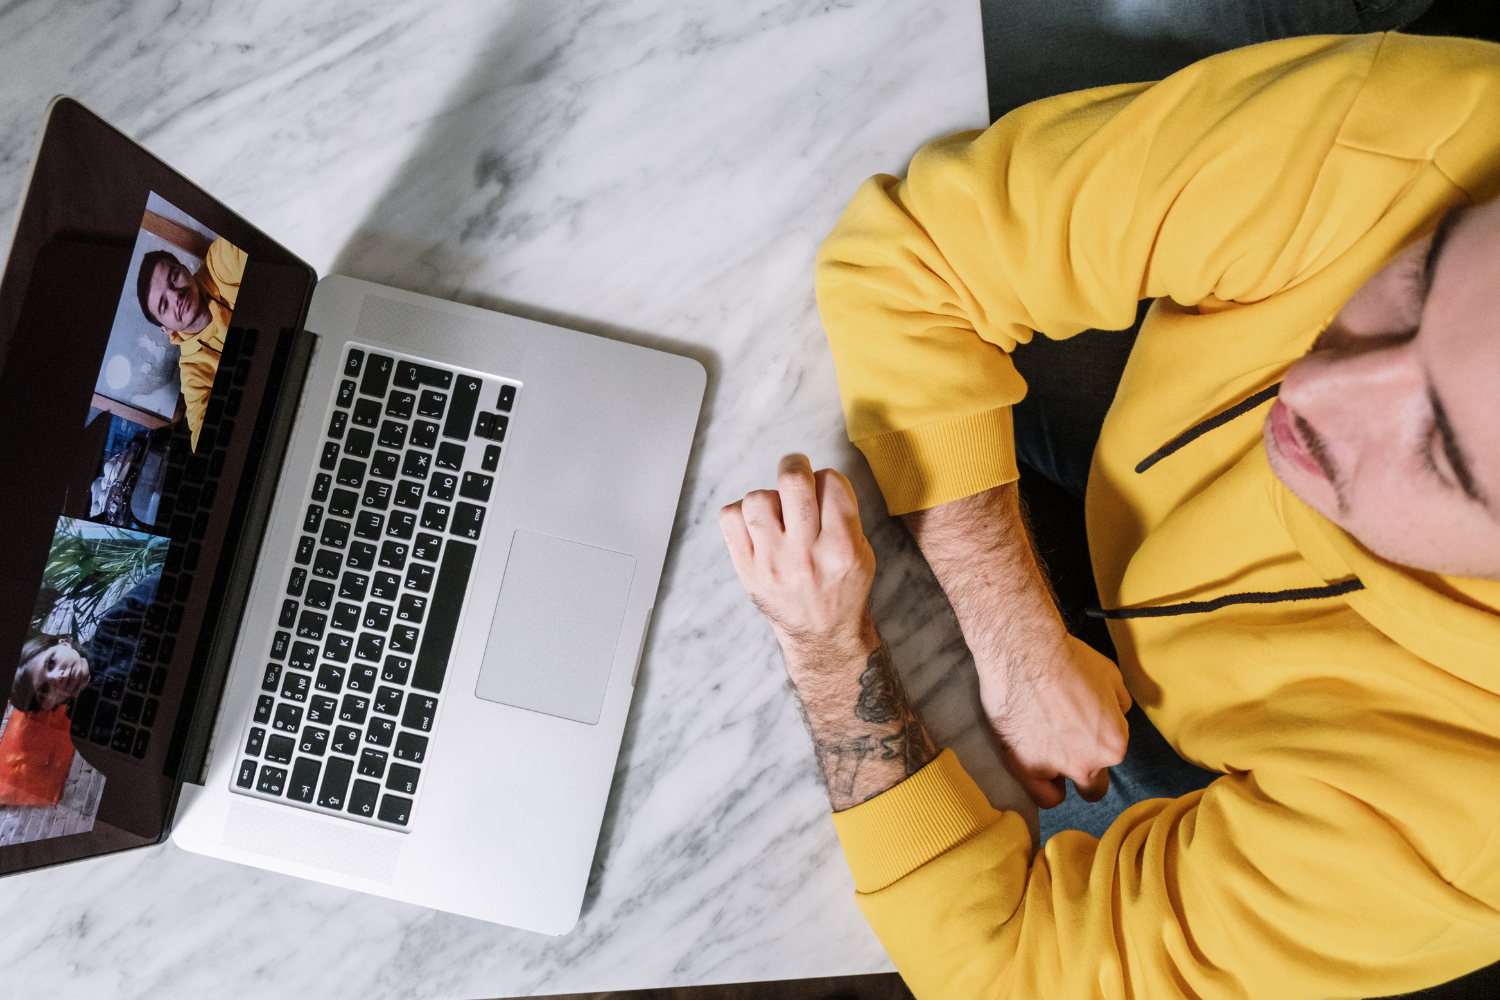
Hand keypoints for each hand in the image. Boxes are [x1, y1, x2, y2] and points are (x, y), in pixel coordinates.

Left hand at [719, 454, 876, 665]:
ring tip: (778, 512)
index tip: (823, 488)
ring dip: (769, 497)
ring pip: (757, 498)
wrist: (820, 634)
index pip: (831, 482)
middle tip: (796, 471)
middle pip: (793, 481)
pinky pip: (730, 518)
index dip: (826, 477)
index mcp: (842, 547)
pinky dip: (741, 513)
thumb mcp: (862, 551)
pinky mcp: (747, 569)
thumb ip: (843, 514)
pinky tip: (758, 526)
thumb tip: (814, 476)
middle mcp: (806, 554)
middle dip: (795, 465)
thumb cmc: (841, 587)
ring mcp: (772, 562)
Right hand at [980, 634, 1131, 807]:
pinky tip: (1036, 767)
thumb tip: (1116, 712)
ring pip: (1065, 791)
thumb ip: (1119, 704)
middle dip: (1084, 768)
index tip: (1084, 729)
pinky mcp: (1023, 767)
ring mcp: (1054, 768)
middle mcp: (1088, 763)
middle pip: (1094, 785)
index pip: (1112, 756)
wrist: (1024, 652)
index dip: (1097, 743)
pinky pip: (1042, 796)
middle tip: (1067, 744)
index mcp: (1114, 743)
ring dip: (1060, 776)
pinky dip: (1042, 786)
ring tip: (1046, 750)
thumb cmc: (1066, 658)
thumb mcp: (1110, 675)